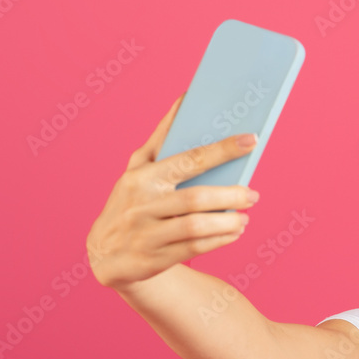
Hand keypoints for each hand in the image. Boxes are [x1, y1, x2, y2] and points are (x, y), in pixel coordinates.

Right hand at [86, 94, 261, 290]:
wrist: (104, 253)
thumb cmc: (132, 201)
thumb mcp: (138, 169)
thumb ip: (162, 138)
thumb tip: (185, 99)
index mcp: (141, 176)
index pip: (189, 159)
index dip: (223, 149)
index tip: (251, 140)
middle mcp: (141, 203)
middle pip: (196, 198)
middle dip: (231, 195)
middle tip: (253, 194)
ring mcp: (145, 233)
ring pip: (196, 227)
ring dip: (228, 222)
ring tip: (245, 217)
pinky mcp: (153, 258)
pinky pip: (194, 249)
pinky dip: (220, 240)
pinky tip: (234, 232)